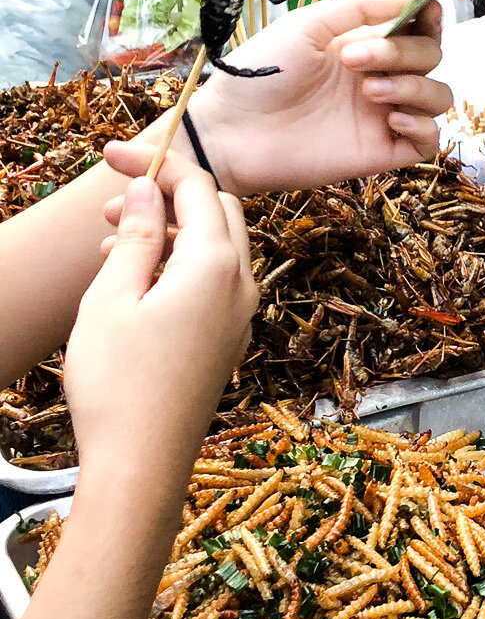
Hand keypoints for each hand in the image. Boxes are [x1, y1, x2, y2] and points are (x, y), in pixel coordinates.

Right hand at [64, 168, 256, 493]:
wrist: (141, 463)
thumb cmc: (118, 382)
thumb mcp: (113, 296)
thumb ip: (135, 236)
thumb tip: (147, 191)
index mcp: (217, 266)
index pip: (197, 187)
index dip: (155, 163)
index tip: (109, 155)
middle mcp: (243, 286)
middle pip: (218, 211)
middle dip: (167, 196)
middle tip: (108, 204)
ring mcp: (241, 315)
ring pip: (217, 247)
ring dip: (171, 231)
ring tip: (108, 242)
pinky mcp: (230, 338)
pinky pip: (215, 282)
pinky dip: (181, 264)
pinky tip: (134, 280)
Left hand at [115, 0, 450, 198]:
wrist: (232, 132)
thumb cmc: (259, 75)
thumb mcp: (308, 25)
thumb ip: (361, 7)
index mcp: (363, 45)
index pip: (418, 29)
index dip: (429, 19)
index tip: (426, 12)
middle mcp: (379, 77)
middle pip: (431, 58)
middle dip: (403, 52)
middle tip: (352, 60)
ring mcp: (383, 116)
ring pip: (439, 97)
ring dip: (415, 87)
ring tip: (369, 91)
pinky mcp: (383, 152)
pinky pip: (430, 140)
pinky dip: (421, 124)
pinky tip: (388, 118)